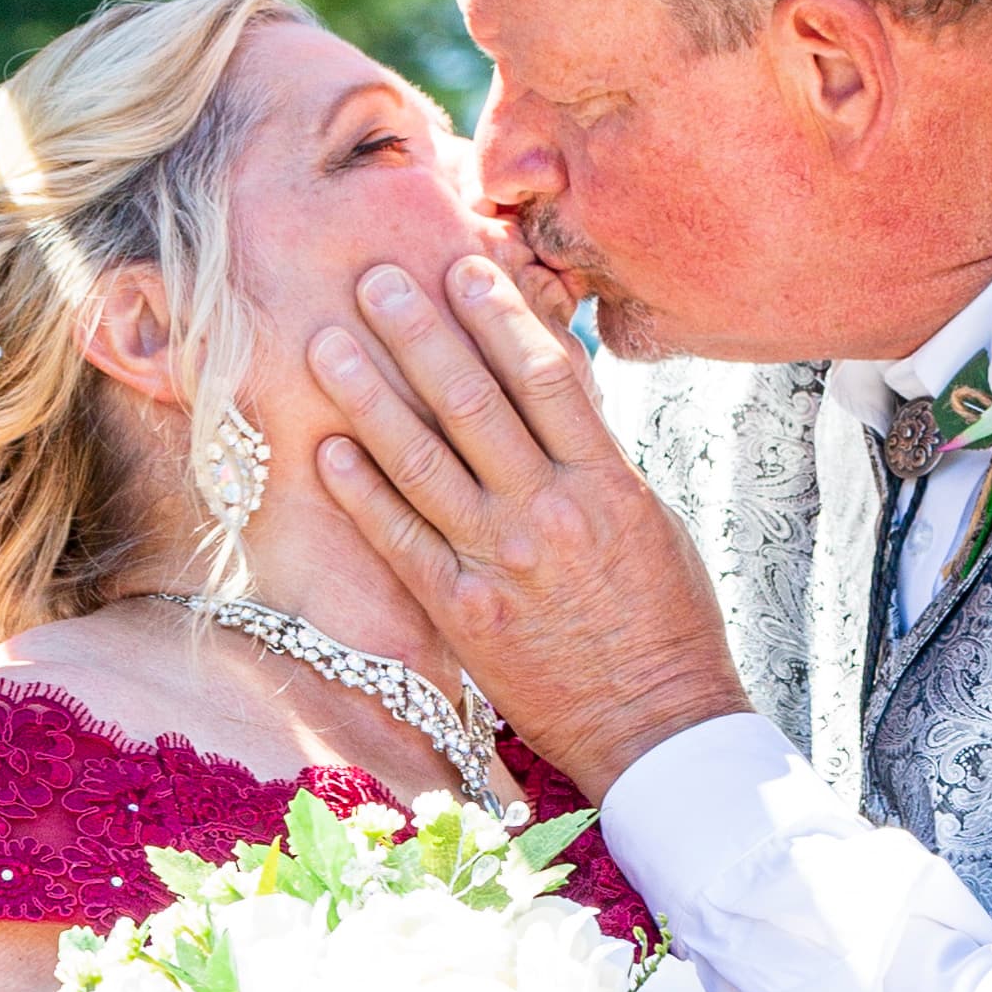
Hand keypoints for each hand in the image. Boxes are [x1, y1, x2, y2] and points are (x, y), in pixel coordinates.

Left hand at [307, 256, 748, 794]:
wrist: (655, 725)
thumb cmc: (663, 620)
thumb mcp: (648, 519)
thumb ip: (595, 450)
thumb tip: (556, 372)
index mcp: (604, 483)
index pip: (545, 375)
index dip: (499, 315)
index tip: (462, 265)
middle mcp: (547, 514)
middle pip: (472, 402)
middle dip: (417, 334)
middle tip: (373, 280)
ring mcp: (500, 563)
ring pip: (423, 461)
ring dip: (369, 398)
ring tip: (328, 345)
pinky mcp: (462, 613)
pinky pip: (401, 540)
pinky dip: (363, 491)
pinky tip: (328, 449)